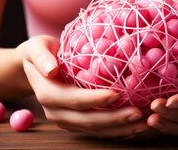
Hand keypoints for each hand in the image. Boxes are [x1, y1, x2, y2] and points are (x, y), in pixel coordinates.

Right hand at [17, 35, 153, 138]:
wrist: (34, 67)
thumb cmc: (39, 52)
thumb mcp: (36, 47)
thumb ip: (42, 57)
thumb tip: (51, 69)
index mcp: (47, 94)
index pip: (74, 100)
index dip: (95, 99)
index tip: (118, 93)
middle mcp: (56, 112)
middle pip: (87, 120)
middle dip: (114, 119)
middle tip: (138, 113)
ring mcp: (66, 120)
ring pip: (94, 130)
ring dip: (119, 129)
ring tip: (143, 123)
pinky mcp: (75, 122)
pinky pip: (97, 130)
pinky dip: (117, 130)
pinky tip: (135, 126)